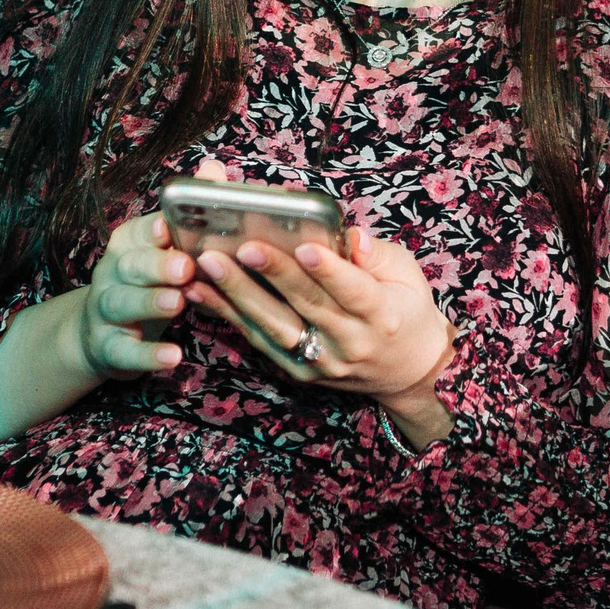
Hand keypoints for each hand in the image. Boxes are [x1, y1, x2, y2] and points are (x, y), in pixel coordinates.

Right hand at [62, 205, 194, 380]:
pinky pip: (126, 351)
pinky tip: (173, 357)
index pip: (138, 231)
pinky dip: (148, 355)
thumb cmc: (146, 283)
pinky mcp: (109, 347)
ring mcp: (106, 310)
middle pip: (130, 265)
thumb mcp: (165, 249)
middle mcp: (113, 272)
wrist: (99, 334)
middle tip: (185, 267)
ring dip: (150, 303)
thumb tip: (213, 168)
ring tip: (178, 304)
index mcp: (129, 243)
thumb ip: (188, 213)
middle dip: (156, 265)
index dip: (152, 230)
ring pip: (123, 303)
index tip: (167, 225)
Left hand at [185, 226, 454, 422]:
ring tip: (207, 265)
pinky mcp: (298, 370)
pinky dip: (229, 315)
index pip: (354, 292)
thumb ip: (378, 255)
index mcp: (383, 316)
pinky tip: (201, 291)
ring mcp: (321, 362)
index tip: (304, 247)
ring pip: (275, 327)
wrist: (407, 371)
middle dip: (272, 275)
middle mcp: (350, 344)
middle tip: (240, 246)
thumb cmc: (405, 309)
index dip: (330, 271)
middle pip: (307, 306)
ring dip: (237, 295)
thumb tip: (352, 237)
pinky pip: (260, 341)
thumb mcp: (407, 276)